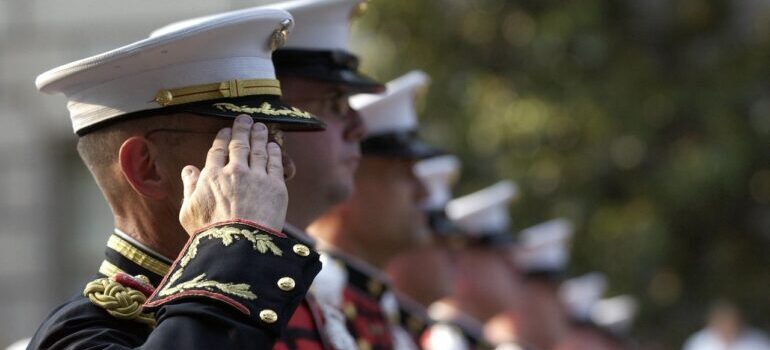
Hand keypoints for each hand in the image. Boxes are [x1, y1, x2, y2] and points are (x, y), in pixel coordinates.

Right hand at [179, 115, 287, 233]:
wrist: (239, 245)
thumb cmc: (210, 233)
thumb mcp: (189, 212)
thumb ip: (189, 187)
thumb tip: (188, 169)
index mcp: (211, 176)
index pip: (217, 150)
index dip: (222, 138)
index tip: (225, 130)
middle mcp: (234, 171)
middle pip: (239, 144)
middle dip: (242, 129)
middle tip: (245, 119)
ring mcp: (256, 176)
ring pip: (258, 149)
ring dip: (259, 135)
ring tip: (261, 127)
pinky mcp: (275, 185)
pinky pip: (275, 162)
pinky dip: (274, 151)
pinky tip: (273, 145)